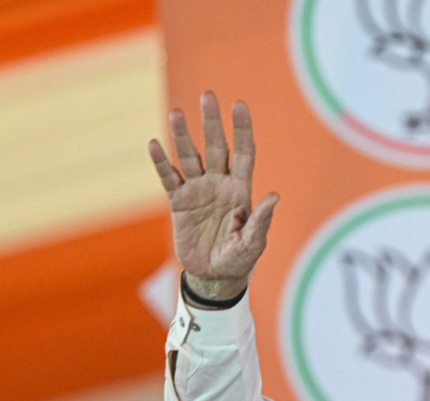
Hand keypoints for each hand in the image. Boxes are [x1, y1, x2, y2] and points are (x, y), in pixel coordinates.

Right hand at [148, 91, 278, 300]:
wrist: (214, 276)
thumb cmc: (240, 260)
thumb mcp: (253, 242)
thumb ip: (261, 220)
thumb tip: (275, 196)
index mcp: (241, 189)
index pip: (243, 152)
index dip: (242, 129)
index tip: (239, 105)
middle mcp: (220, 184)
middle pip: (216, 146)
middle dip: (212, 122)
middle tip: (208, 95)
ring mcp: (198, 190)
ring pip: (190, 157)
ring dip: (182, 136)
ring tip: (176, 113)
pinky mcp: (179, 202)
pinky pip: (169, 178)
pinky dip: (161, 162)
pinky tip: (154, 144)